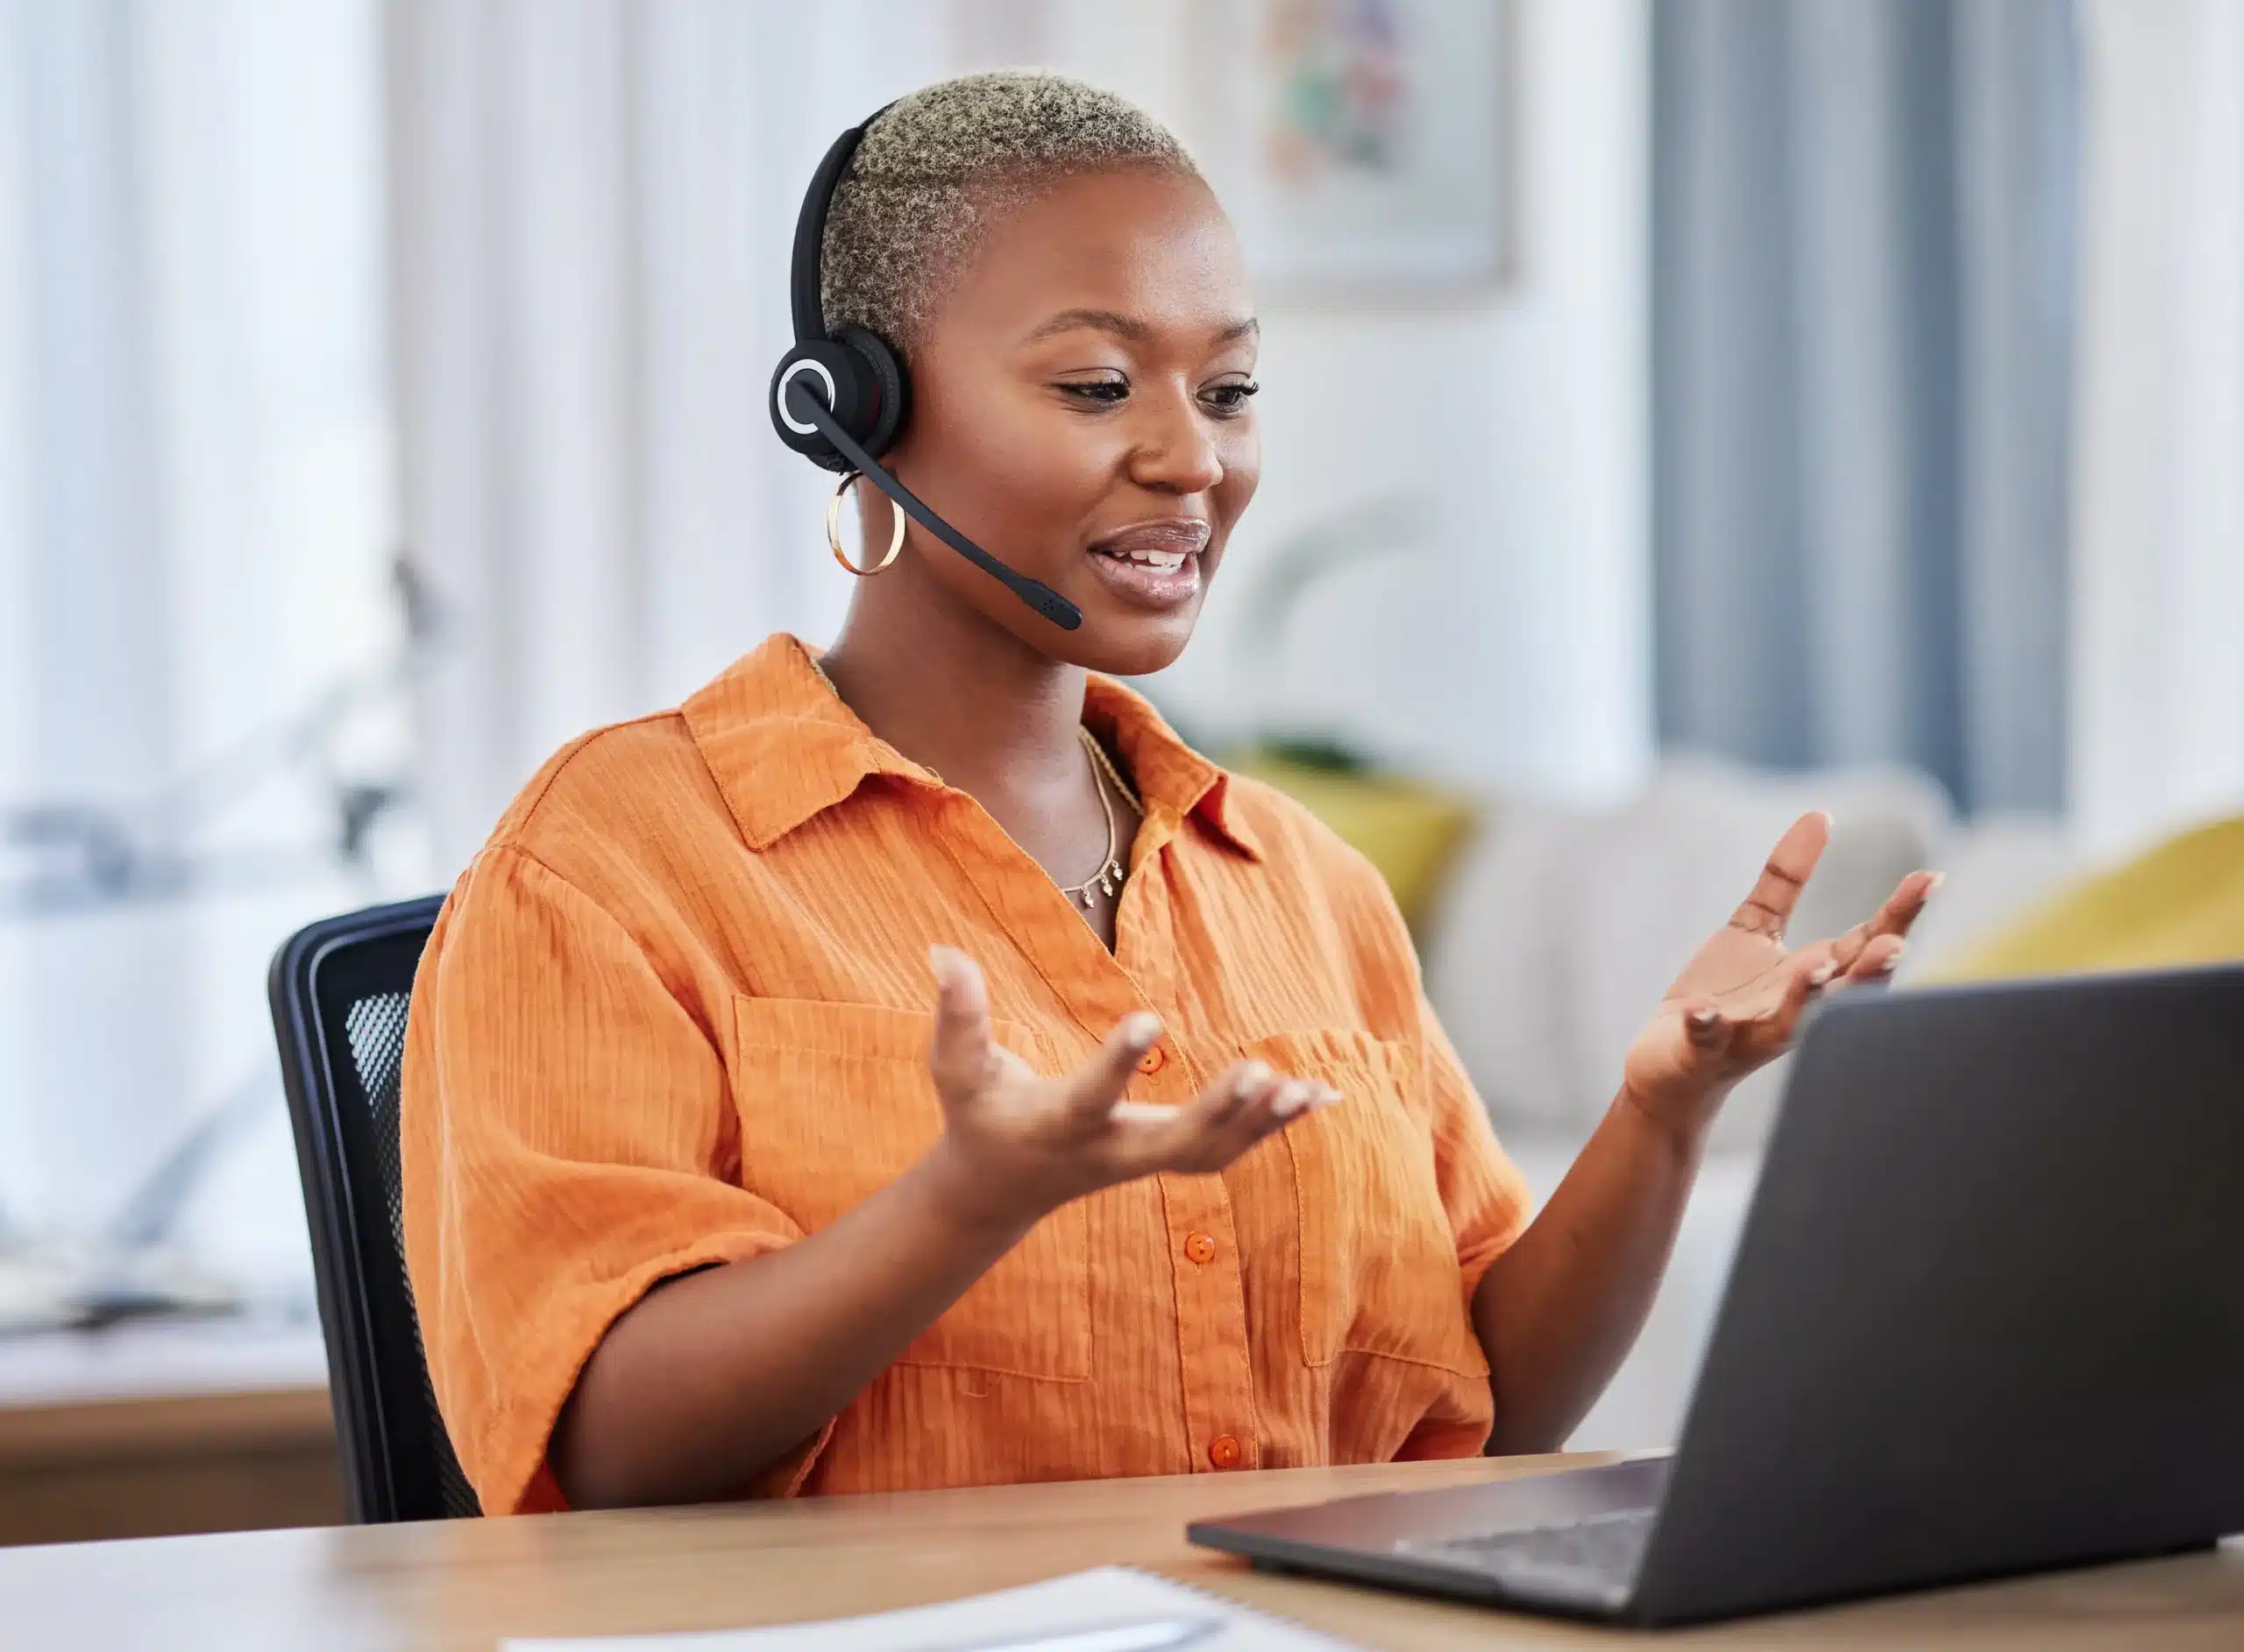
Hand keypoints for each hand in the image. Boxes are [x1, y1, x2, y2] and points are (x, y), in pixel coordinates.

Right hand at [918, 946, 1337, 1232]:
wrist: (1000, 1189)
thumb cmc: (978, 1115)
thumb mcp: (957, 1070)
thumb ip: (956, 1014)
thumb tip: (940, 949)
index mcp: (1059, 1127)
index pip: (1091, 1097)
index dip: (1118, 1062)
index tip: (1150, 1018)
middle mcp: (1110, 1153)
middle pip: (1175, 1144)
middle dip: (1219, 1112)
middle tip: (1261, 1071)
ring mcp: (1144, 1161)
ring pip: (1215, 1155)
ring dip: (1262, 1126)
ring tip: (1304, 1089)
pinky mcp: (1168, 1156)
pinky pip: (1234, 1148)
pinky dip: (1278, 1126)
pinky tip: (1323, 1097)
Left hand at [1619, 812, 1938, 1142]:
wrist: (1672, 1064)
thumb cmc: (1727, 996)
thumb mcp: (1756, 928)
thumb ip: (1787, 878)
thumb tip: (1820, 815)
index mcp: (1814, 976)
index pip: (1867, 942)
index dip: (1900, 914)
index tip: (1932, 877)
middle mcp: (1796, 1010)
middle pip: (1846, 989)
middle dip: (1872, 969)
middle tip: (1896, 943)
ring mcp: (1750, 1033)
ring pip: (1790, 1021)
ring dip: (1806, 997)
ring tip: (1816, 967)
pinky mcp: (1703, 1048)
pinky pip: (1708, 1038)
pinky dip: (1707, 1025)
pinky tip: (1703, 1011)